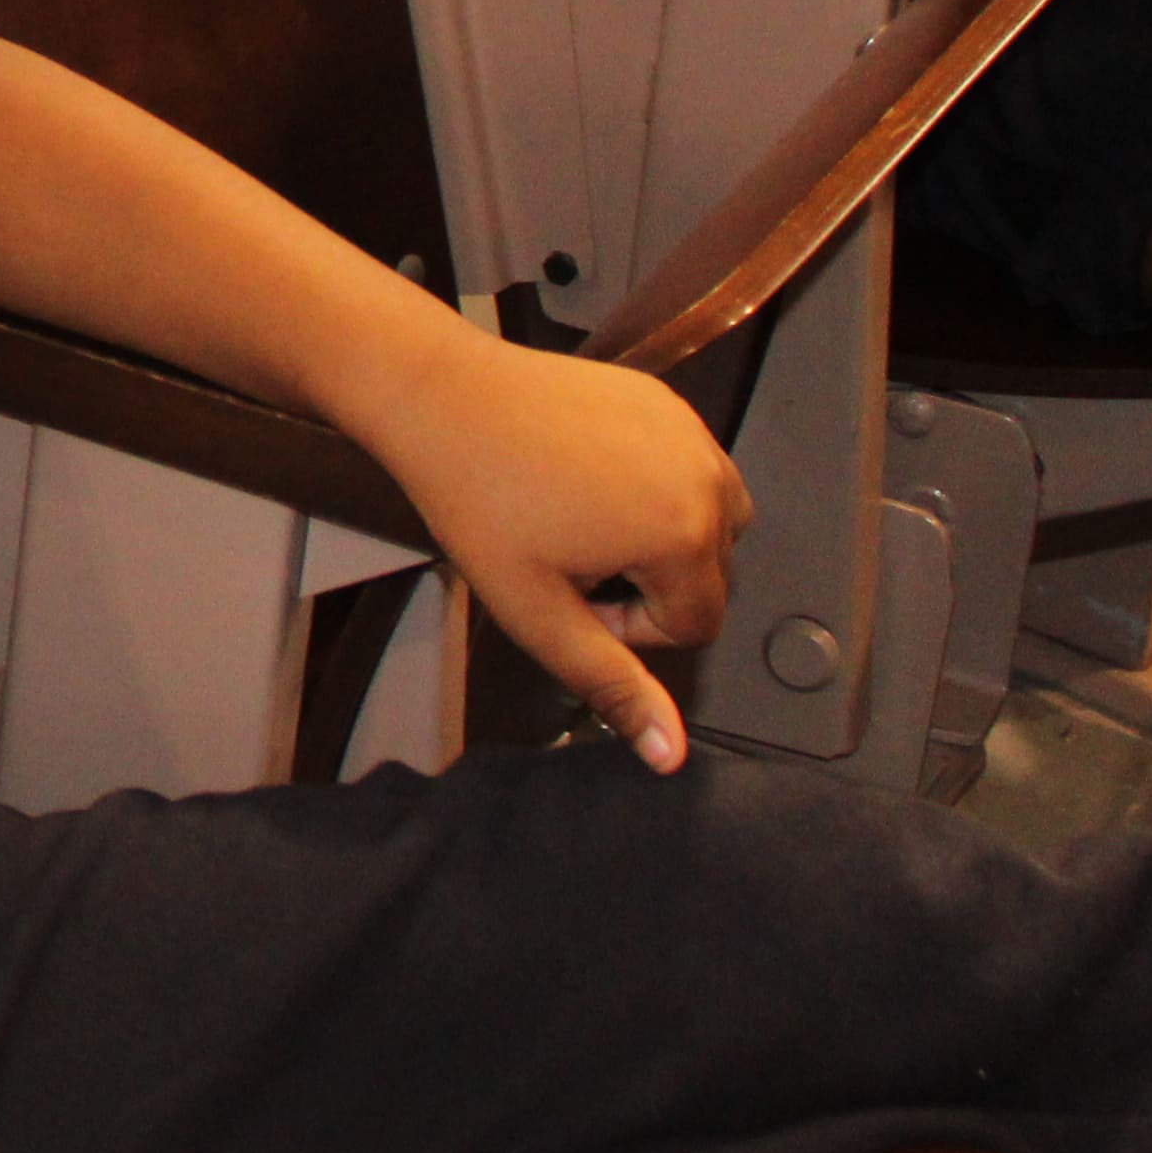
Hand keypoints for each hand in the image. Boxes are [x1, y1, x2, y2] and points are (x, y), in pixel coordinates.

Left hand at [356, 321, 743, 769]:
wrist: (441, 397)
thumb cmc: (479, 499)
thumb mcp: (538, 612)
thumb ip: (612, 684)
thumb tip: (671, 755)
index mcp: (686, 535)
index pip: (696, 626)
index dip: (630, 627)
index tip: (573, 594)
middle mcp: (708, 479)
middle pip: (709, 575)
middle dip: (648, 583)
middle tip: (569, 559)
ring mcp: (691, 432)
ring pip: (710, 523)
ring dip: (662, 537)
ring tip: (583, 522)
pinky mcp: (667, 403)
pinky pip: (689, 469)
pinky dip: (656, 486)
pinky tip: (587, 479)